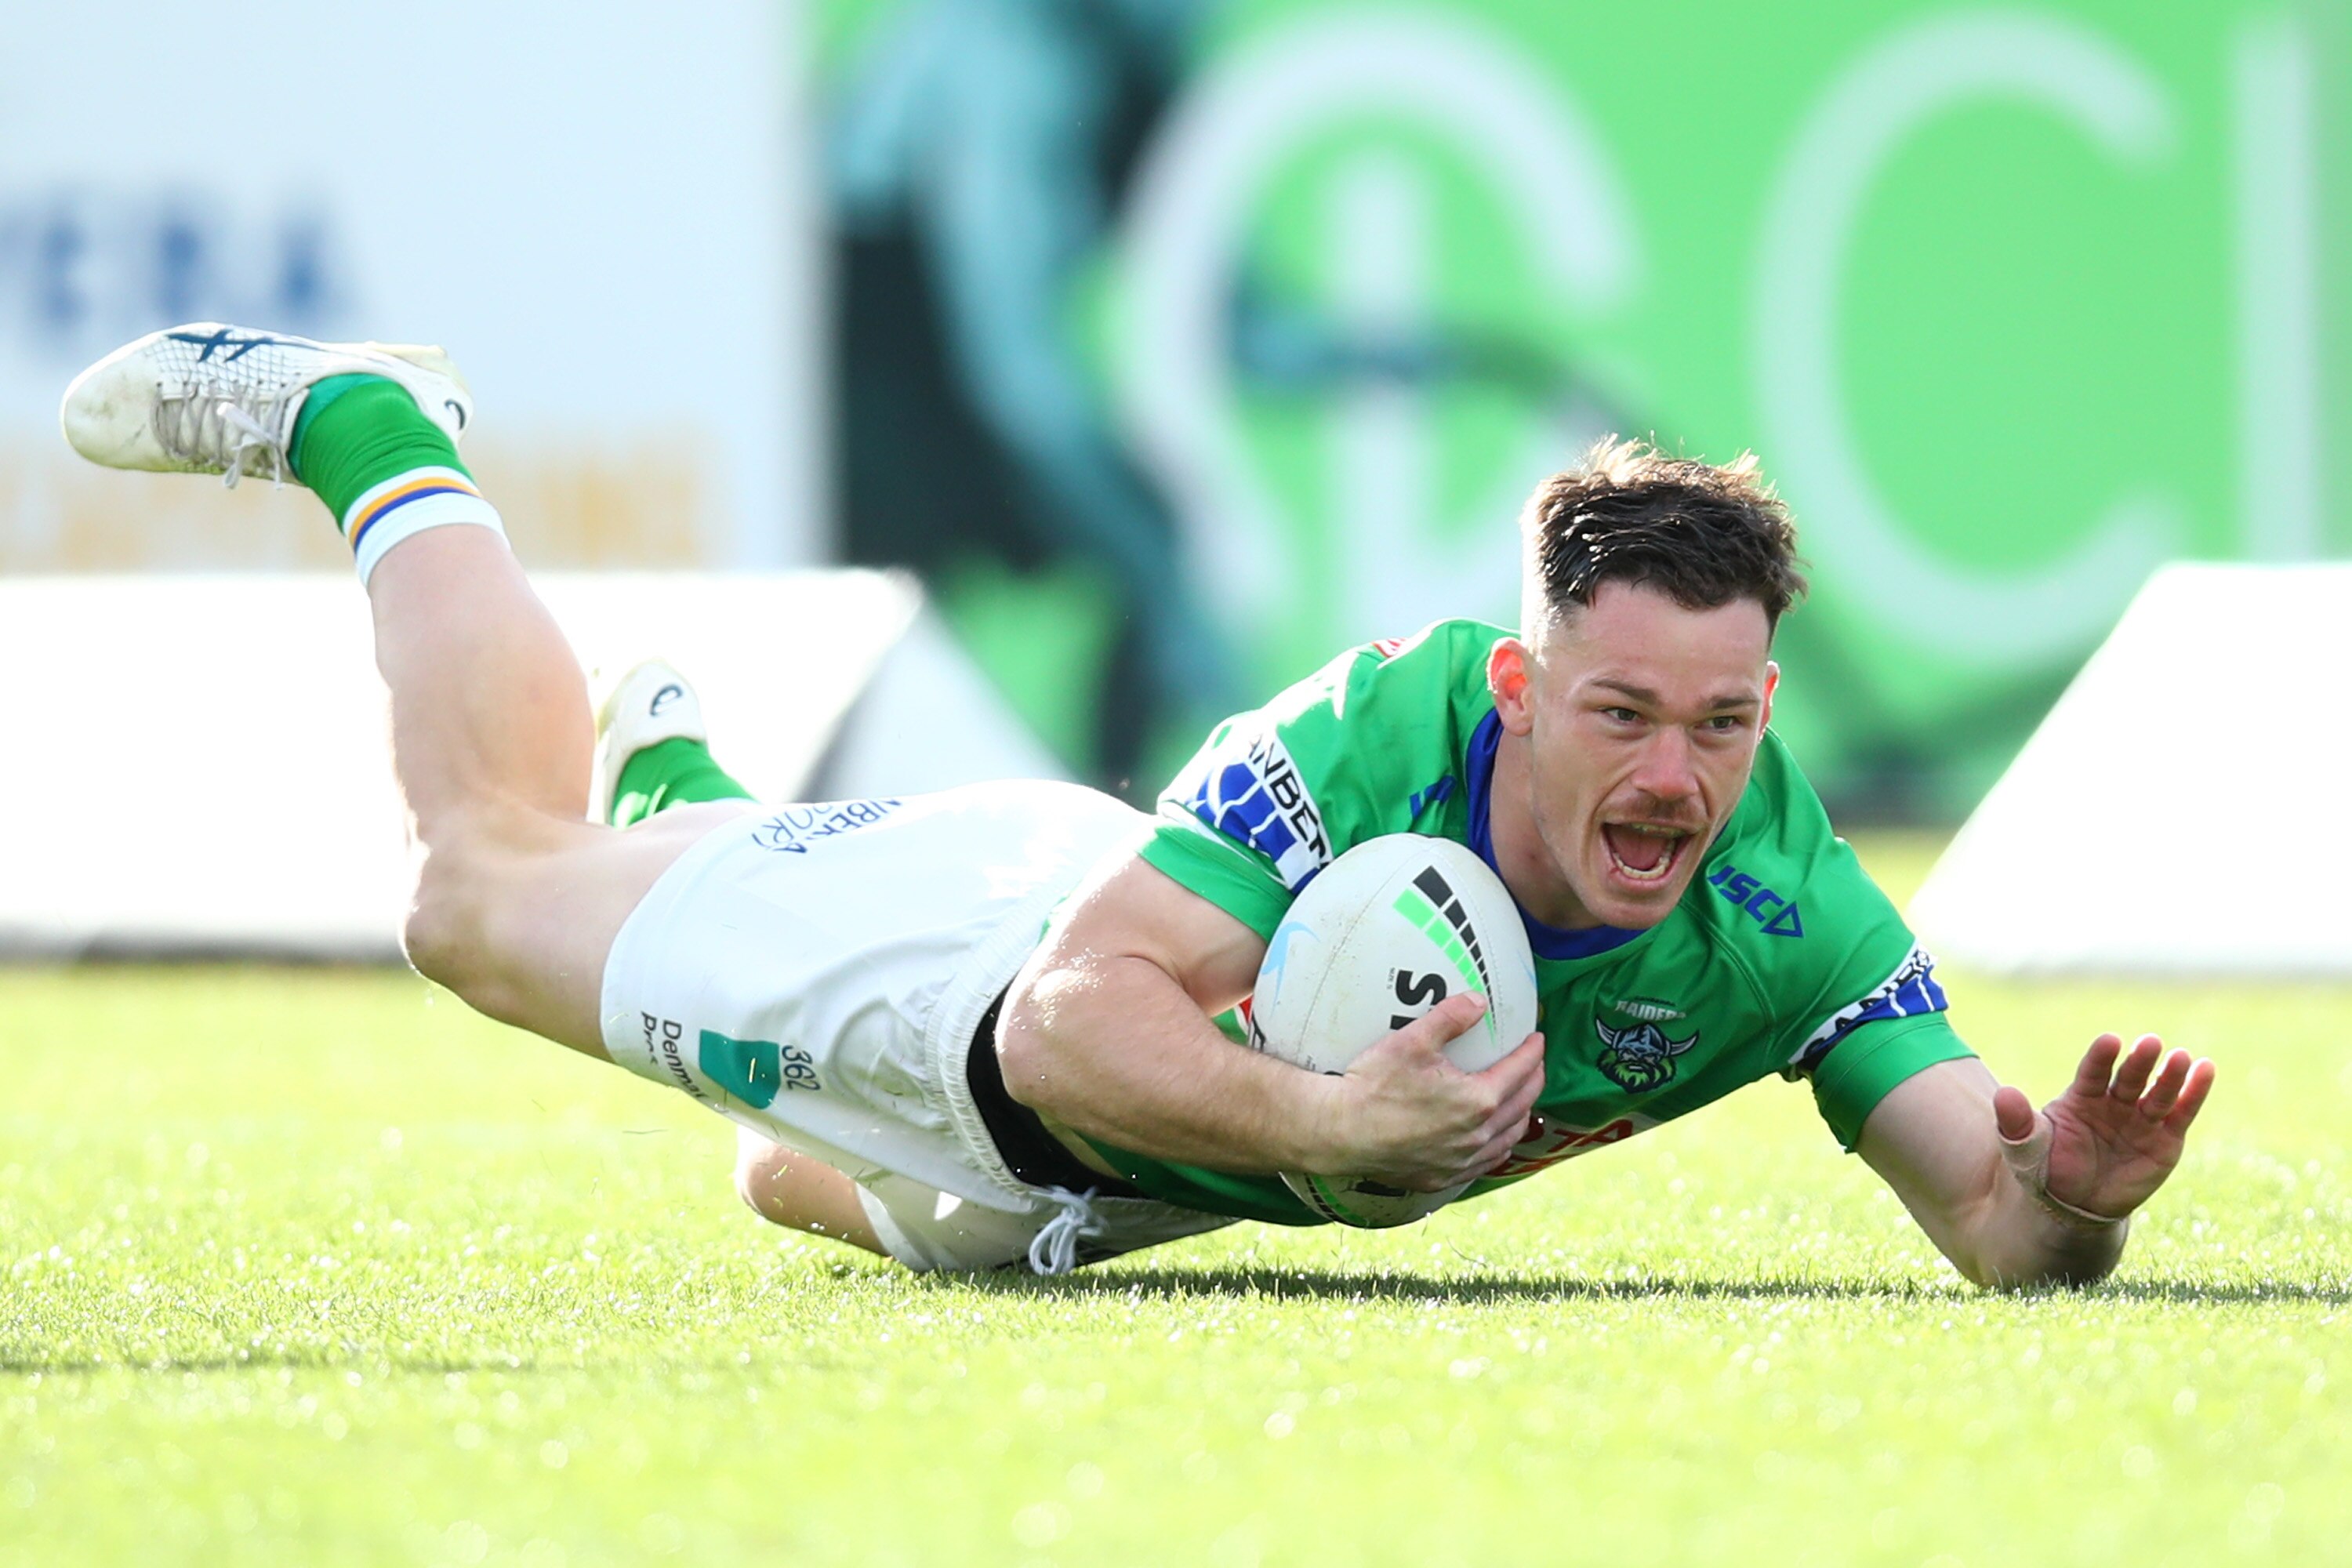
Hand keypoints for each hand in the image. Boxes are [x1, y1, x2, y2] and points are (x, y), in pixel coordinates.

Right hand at [1315, 993, 1546, 1190]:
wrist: (1341, 1132)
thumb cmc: (1374, 1084)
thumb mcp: (1412, 1040)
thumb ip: (1450, 1017)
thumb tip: (1479, 1001)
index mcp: (1478, 1099)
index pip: (1519, 1071)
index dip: (1532, 1052)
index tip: (1537, 1039)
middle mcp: (1478, 1135)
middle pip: (1522, 1105)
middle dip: (1533, 1081)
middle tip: (1534, 1064)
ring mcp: (1461, 1160)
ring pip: (1508, 1138)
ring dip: (1521, 1115)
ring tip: (1521, 1101)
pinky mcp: (1443, 1177)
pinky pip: (1485, 1162)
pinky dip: (1498, 1146)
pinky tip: (1494, 1140)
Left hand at [1993, 1033, 2214, 1222]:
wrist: (2073, 1206)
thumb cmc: (2047, 1168)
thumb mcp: (2025, 1148)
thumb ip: (2016, 1123)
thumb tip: (2004, 1095)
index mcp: (2081, 1097)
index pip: (2092, 1072)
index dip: (2101, 1057)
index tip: (2110, 1041)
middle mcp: (2114, 1102)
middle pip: (2129, 1077)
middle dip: (2140, 1062)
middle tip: (2150, 1043)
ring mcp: (2142, 1119)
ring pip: (2158, 1092)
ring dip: (2171, 1074)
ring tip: (2181, 1057)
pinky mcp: (2166, 1139)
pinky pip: (2181, 1112)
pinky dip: (2194, 1092)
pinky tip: (2206, 1069)